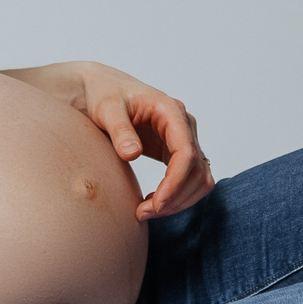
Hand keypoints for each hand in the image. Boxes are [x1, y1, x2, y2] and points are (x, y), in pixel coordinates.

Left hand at [15, 60, 214, 218]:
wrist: (103, 89)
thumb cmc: (105, 94)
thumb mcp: (107, 109)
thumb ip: (120, 130)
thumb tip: (131, 153)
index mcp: (170, 111)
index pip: (187, 153)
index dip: (175, 183)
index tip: (157, 204)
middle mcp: (183, 125)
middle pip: (197, 171)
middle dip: (175, 197)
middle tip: (144, 213)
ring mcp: (183, 138)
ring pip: (199, 178)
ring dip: (179, 201)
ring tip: (146, 212)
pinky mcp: (176, 151)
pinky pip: (189, 179)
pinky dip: (177, 196)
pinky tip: (152, 202)